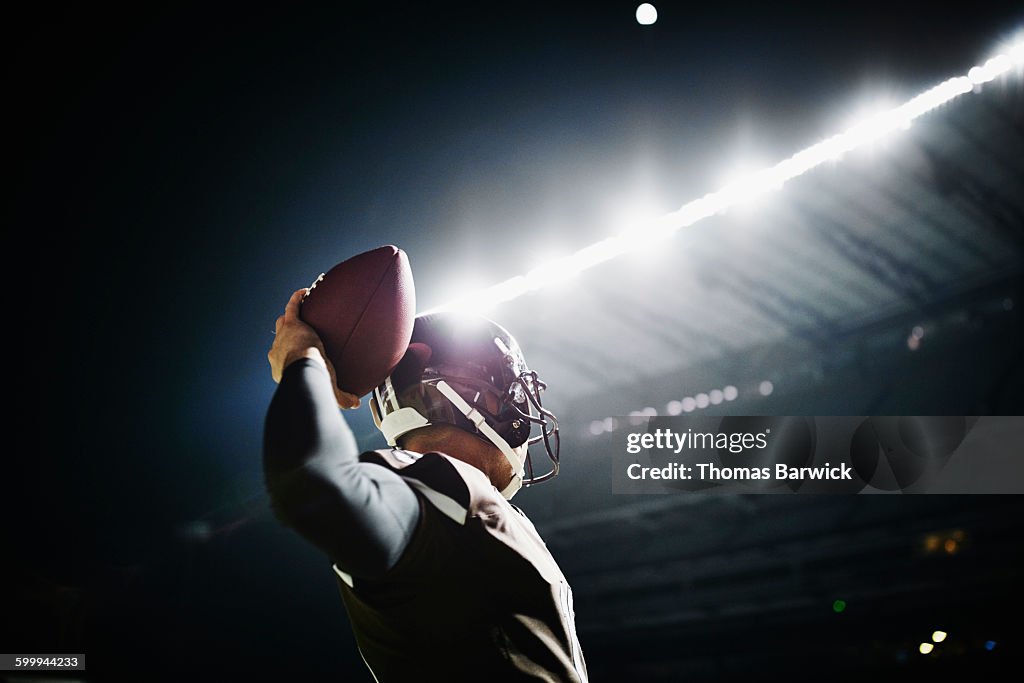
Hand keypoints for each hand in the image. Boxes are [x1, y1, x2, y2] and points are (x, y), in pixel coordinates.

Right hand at [268, 288, 360, 408]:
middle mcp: (278, 351)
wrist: (305, 368)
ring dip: (290, 315)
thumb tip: (354, 404)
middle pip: (280, 338)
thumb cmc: (313, 380)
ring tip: (300, 307)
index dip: (290, 355)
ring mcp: (282, 336)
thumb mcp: (326, 388)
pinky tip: (306, 291)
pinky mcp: (291, 324)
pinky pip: (292, 307)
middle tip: (299, 330)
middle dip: (286, 335)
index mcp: (283, 367)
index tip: (301, 354)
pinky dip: (297, 299)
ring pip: (282, 322)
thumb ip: (341, 397)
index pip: (285, 358)